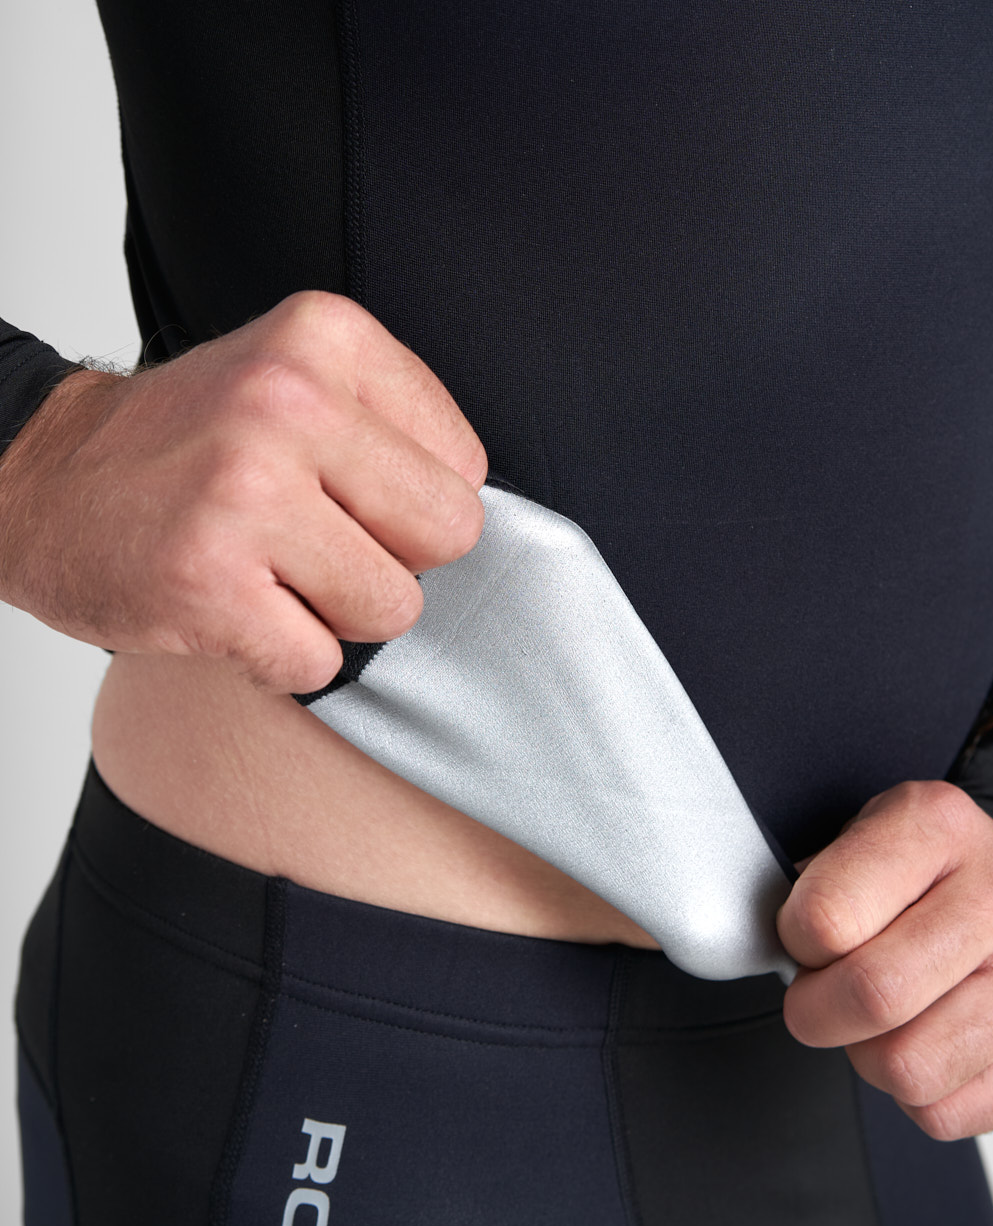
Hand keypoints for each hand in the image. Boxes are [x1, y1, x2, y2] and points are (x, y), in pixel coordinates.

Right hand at [0, 290, 486, 692]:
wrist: (41, 478)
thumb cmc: (188, 446)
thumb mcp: (295, 380)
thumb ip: (393, 428)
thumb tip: (490, 522)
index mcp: (325, 338)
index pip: (464, 468)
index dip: (408, 504)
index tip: (337, 491)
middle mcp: (288, 402)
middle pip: (449, 535)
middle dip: (393, 560)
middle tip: (315, 543)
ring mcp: (244, 492)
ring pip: (393, 608)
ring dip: (336, 615)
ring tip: (268, 574)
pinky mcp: (207, 583)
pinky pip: (319, 663)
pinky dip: (281, 658)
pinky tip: (231, 609)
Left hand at [776, 781, 992, 1139]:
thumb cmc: (927, 877)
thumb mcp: (862, 841)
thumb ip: (810, 885)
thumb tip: (749, 944)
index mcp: (940, 824)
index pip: (824, 921)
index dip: (797, 945)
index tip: (811, 942)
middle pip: (873, 998)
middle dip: (819, 1014)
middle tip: (823, 1000)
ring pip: (908, 1070)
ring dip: (872, 1058)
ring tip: (889, 1019)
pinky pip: (948, 1115)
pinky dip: (919, 1095)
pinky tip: (934, 1043)